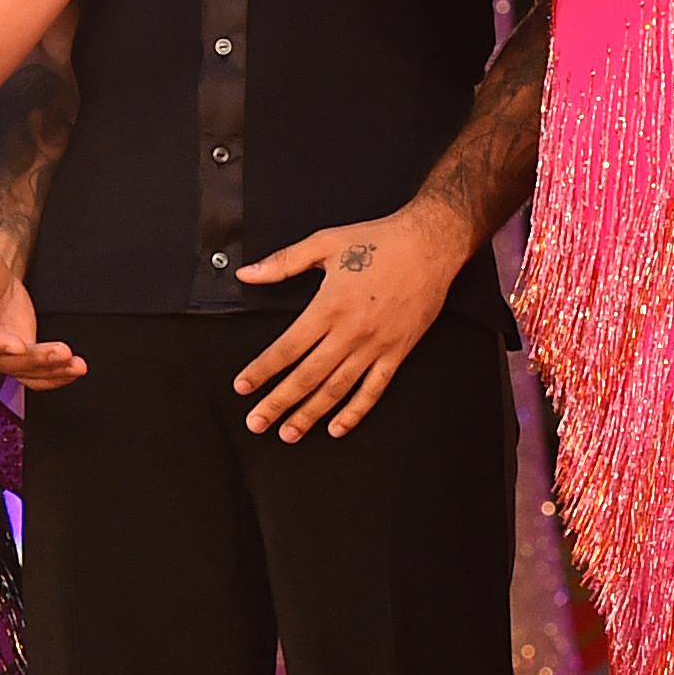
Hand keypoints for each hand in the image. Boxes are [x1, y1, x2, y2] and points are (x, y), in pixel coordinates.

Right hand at [0, 238, 83, 391]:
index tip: (18, 345)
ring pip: (24, 371)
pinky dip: (56, 375)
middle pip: (5, 361)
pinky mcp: (18, 357)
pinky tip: (73, 370)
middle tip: (61, 352)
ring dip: (52, 371)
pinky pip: (35, 375)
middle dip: (35, 359)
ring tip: (76, 364)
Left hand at [232, 203, 462, 440]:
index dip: (262, 371)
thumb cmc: (380, 241)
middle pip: (307, 376)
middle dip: (278, 403)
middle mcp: (350, 332)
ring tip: (289, 432)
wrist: (430, 245)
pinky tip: (337, 427)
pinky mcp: (397, 353)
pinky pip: (373, 390)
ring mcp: (375, 346)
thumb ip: (283, 262)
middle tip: (257, 422)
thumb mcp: (324, 243)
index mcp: (329, 306)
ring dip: (310, 414)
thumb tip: (248, 273)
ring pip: (336, 390)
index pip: (287, 348)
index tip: (243, 387)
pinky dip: (355, 412)